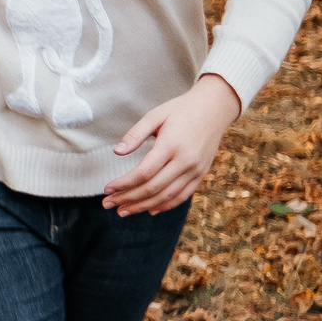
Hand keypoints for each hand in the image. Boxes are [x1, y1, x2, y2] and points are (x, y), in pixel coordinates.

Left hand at [103, 74, 241, 214]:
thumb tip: (117, 152)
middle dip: (128, 198)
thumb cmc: (180, 110)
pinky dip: (165, 205)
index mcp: (171, 145)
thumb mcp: (155, 115)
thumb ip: (135, 134)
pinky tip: (149, 210)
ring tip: (123, 211)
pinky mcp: (201, 174)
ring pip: (166, 196)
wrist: (214, 109)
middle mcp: (186, 161)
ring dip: (143, 206)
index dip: (123, 184)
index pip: (144, 173)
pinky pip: (182, 196)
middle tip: (108, 204)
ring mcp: (196, 170)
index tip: (107, 189)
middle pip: (153, 188)